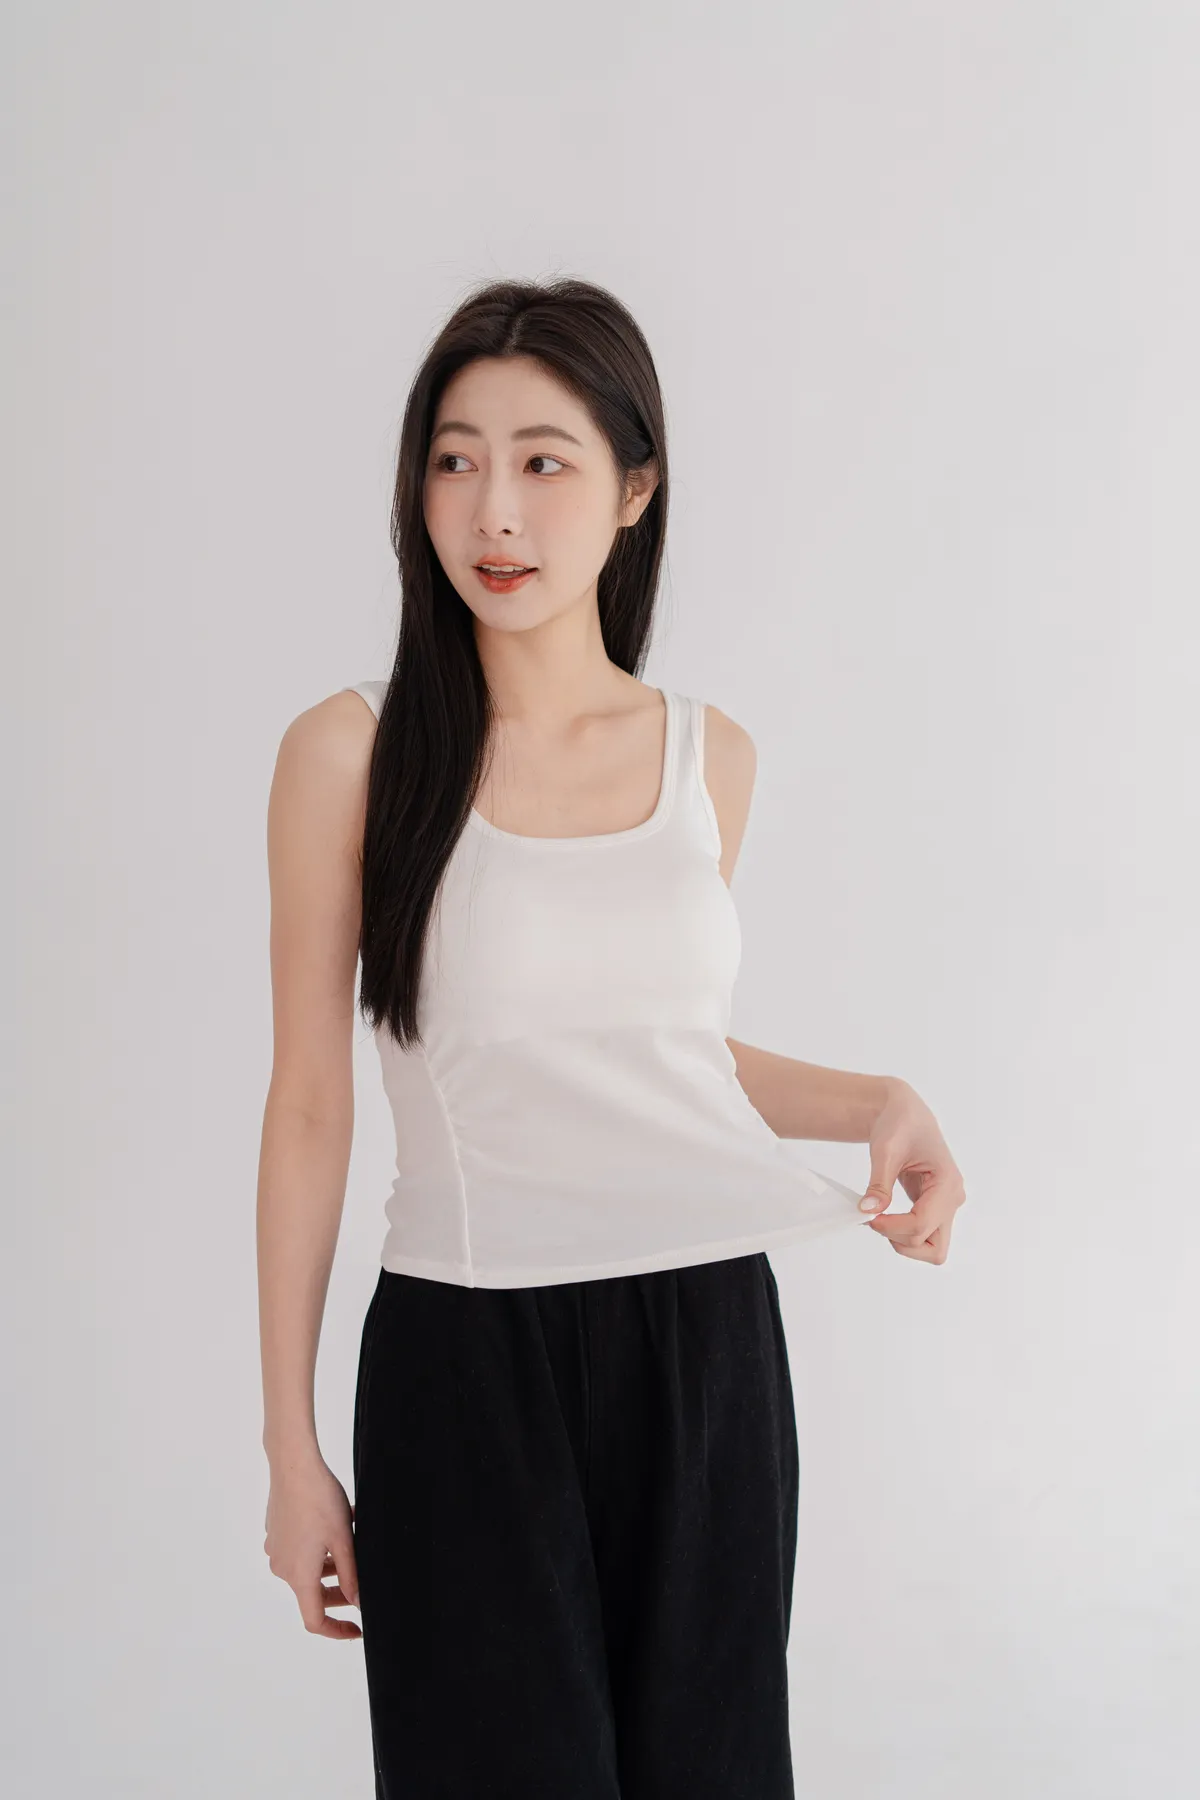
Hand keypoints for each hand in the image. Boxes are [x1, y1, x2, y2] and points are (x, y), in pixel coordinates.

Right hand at [263, 1453, 360, 1638]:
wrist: (293, 1465)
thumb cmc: (320, 1500)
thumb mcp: (344, 1541)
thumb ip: (352, 1576)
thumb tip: (359, 1604)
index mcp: (299, 1576)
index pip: (314, 1620)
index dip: (336, 1631)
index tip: (356, 1630)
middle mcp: (283, 1568)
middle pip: (311, 1595)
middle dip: (338, 1595)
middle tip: (361, 1585)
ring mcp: (277, 1550)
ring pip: (307, 1571)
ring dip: (329, 1568)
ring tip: (353, 1546)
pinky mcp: (276, 1534)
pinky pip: (299, 1552)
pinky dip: (318, 1551)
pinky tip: (335, 1530)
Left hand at [858, 1079, 965, 1263]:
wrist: (903, 1113)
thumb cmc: (899, 1123)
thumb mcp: (886, 1150)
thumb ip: (879, 1183)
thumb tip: (869, 1210)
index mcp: (948, 1183)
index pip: (922, 1225)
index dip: (892, 1228)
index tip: (869, 1216)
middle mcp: (953, 1198)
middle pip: (934, 1247)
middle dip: (901, 1240)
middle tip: (875, 1220)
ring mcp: (945, 1206)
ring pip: (932, 1248)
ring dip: (904, 1242)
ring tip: (880, 1219)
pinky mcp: (934, 1208)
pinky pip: (923, 1235)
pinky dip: (903, 1234)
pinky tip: (885, 1216)